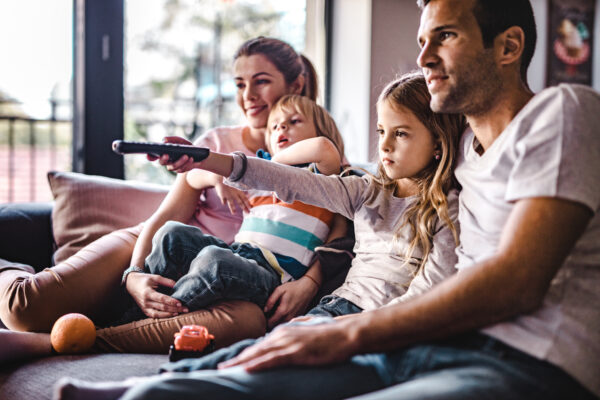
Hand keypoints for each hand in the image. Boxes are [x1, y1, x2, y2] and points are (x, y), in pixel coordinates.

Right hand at [125, 272, 187, 317]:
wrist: (131, 284)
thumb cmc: (144, 279)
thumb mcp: (155, 277)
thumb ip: (166, 281)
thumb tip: (177, 285)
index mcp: (148, 292)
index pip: (161, 299)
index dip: (171, 301)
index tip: (180, 303)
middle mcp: (146, 301)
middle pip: (162, 307)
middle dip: (175, 309)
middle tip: (186, 309)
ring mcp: (144, 307)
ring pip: (158, 314)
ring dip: (170, 314)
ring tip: (180, 312)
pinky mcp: (144, 310)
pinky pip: (154, 316)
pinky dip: (163, 316)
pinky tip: (171, 314)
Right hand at [146, 136, 198, 173]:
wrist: (198, 154)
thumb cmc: (185, 146)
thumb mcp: (180, 141)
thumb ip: (172, 140)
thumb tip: (164, 140)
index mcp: (163, 153)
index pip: (153, 156)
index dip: (150, 156)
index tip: (148, 155)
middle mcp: (166, 161)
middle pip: (162, 162)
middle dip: (163, 159)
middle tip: (167, 155)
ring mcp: (173, 167)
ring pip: (173, 167)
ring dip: (180, 161)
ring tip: (186, 155)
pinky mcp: (181, 170)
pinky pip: (182, 169)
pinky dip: (187, 163)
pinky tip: (191, 158)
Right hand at [214, 181, 250, 213]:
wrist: (220, 178)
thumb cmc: (229, 181)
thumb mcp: (237, 184)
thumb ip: (242, 188)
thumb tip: (248, 191)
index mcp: (238, 191)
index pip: (244, 198)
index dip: (248, 203)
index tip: (250, 208)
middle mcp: (234, 194)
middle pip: (240, 202)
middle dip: (244, 208)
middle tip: (248, 213)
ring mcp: (228, 195)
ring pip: (231, 203)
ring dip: (233, 208)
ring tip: (234, 213)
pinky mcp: (222, 195)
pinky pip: (223, 200)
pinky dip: (224, 201)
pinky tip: (224, 204)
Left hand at [217, 319, 357, 371]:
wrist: (345, 333)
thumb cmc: (328, 336)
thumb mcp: (305, 335)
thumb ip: (293, 337)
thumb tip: (282, 344)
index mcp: (283, 331)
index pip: (259, 345)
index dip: (243, 354)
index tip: (230, 362)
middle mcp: (282, 335)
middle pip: (254, 349)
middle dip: (236, 359)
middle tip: (219, 368)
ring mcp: (288, 343)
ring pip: (259, 354)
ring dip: (241, 362)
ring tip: (225, 370)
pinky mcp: (296, 351)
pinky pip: (273, 359)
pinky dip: (258, 364)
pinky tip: (247, 368)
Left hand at [264, 277, 318, 328]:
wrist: (307, 288)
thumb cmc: (293, 288)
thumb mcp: (280, 290)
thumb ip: (271, 300)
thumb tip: (265, 310)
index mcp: (283, 311)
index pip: (270, 323)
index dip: (264, 321)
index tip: (262, 316)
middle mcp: (289, 317)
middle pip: (275, 326)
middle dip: (270, 323)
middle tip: (267, 316)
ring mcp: (294, 319)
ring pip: (282, 325)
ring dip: (276, 323)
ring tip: (273, 315)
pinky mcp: (297, 318)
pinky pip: (288, 323)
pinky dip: (283, 321)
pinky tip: (282, 314)